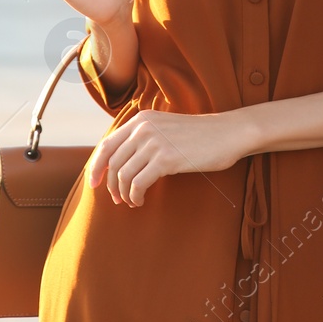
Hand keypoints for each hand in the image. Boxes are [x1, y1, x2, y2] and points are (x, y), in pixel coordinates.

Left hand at [87, 109, 249, 206]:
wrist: (227, 133)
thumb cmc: (200, 136)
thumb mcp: (166, 128)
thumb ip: (145, 138)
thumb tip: (123, 162)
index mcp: (141, 119)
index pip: (107, 144)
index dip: (96, 166)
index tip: (94, 183)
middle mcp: (143, 128)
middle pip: (113, 162)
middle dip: (110, 184)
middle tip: (116, 199)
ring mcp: (154, 142)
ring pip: (124, 175)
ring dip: (123, 193)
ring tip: (131, 201)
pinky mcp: (166, 159)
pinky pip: (138, 184)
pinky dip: (135, 196)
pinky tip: (140, 201)